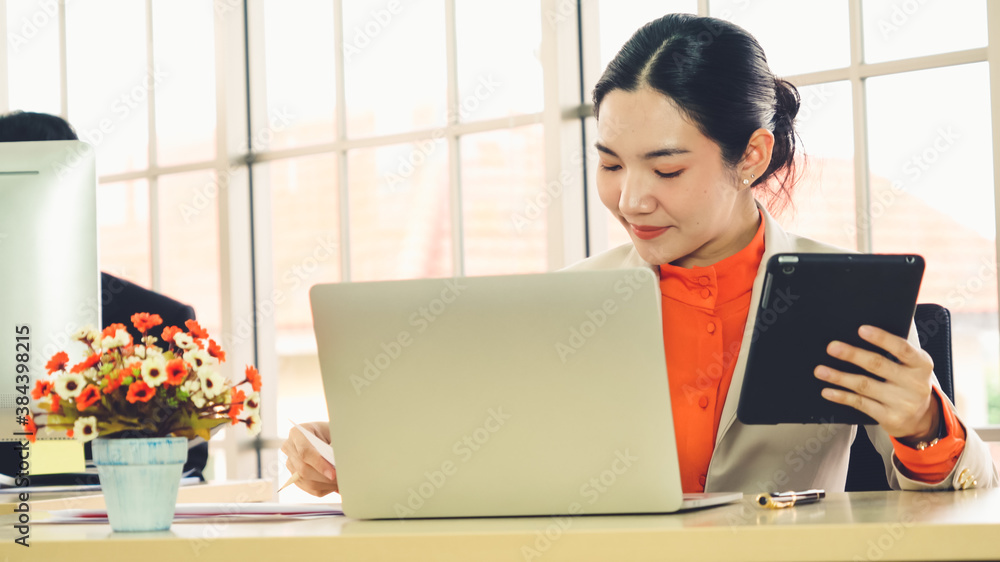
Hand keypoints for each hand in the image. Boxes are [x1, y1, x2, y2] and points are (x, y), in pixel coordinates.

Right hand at [280, 421, 338, 495]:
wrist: (324, 435)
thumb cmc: (329, 432)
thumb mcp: (332, 433)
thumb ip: (333, 447)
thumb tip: (337, 465)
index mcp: (297, 433)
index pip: (305, 452)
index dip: (319, 464)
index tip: (333, 473)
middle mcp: (289, 448)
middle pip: (303, 469)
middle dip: (324, 478)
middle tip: (341, 479)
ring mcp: (290, 463)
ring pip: (306, 481)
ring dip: (325, 485)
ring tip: (340, 483)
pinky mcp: (294, 475)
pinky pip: (308, 487)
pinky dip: (323, 489)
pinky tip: (333, 485)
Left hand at [813, 325, 939, 441]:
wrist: (921, 419)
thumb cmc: (908, 383)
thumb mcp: (911, 366)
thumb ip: (894, 353)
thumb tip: (859, 336)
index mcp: (921, 364)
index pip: (902, 348)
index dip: (882, 338)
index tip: (861, 329)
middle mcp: (915, 384)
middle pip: (878, 365)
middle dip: (852, 355)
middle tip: (832, 347)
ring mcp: (903, 402)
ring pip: (865, 385)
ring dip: (839, 377)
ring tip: (820, 370)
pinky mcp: (890, 418)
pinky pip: (861, 404)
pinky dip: (842, 396)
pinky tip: (828, 391)